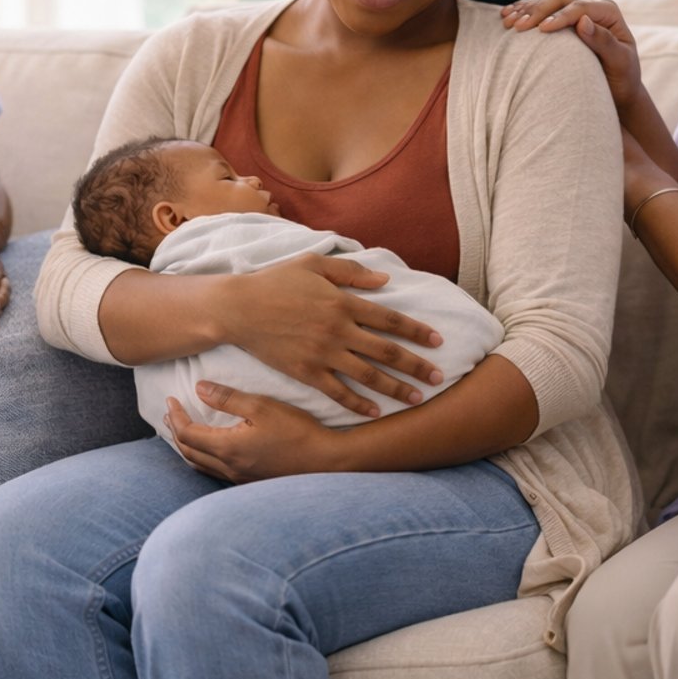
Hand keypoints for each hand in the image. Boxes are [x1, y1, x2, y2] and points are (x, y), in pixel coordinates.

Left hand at [163, 382, 336, 481]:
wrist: (327, 461)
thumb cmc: (297, 431)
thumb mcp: (262, 406)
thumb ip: (228, 398)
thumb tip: (198, 388)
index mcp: (228, 448)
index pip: (187, 434)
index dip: (176, 416)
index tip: (171, 399)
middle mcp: (229, 468)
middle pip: (189, 453)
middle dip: (176, 432)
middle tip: (171, 414)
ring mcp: (240, 478)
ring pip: (201, 466)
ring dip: (187, 448)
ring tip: (184, 432)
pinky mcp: (251, 482)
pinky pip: (215, 472)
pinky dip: (203, 458)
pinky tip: (211, 449)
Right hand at [222, 254, 444, 416]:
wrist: (238, 308)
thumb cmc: (275, 281)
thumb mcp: (314, 265)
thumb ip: (351, 272)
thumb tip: (385, 280)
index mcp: (342, 302)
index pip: (390, 319)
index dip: (416, 331)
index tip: (437, 341)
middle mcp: (338, 329)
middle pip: (386, 351)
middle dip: (416, 365)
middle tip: (439, 376)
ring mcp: (322, 353)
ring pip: (368, 375)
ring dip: (395, 388)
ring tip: (417, 399)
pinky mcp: (306, 372)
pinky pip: (337, 391)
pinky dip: (358, 404)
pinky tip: (375, 413)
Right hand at [501, 0, 645, 113]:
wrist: (619, 89)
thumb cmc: (622, 79)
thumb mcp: (620, 62)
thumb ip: (604, 42)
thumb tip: (583, 22)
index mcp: (608, 13)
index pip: (580, 8)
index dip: (559, 17)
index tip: (541, 30)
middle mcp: (591, 8)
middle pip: (559, 0)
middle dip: (537, 11)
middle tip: (518, 27)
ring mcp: (575, 13)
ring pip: (546, 2)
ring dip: (525, 10)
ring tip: (508, 22)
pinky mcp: (563, 21)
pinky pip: (540, 11)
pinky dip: (523, 12)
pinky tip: (507, 16)